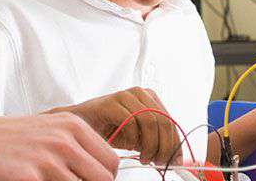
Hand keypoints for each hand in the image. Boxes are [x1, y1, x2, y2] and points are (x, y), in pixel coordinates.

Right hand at [0, 113, 118, 180]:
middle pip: (103, 179)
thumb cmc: (9, 141)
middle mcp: (64, 140)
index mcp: (73, 126)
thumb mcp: (48, 132)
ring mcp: (47, 159)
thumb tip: (103, 173)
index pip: (110, 162)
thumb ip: (75, 147)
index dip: (104, 179)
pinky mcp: (29, 177)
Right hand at [48, 87, 180, 164]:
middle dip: (164, 146)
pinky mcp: (111, 102)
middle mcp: (140, 93)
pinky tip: (129, 147)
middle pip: (163, 121)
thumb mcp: (138, 137)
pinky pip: (131, 122)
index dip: (175, 143)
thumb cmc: (110, 129)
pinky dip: (133, 138)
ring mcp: (125, 95)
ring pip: (150, 121)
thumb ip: (155, 141)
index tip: (174, 161)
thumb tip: (174, 158)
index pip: (170, 121)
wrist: (80, 125)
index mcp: (150, 98)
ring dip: (150, 145)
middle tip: (159, 162)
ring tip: (144, 157)